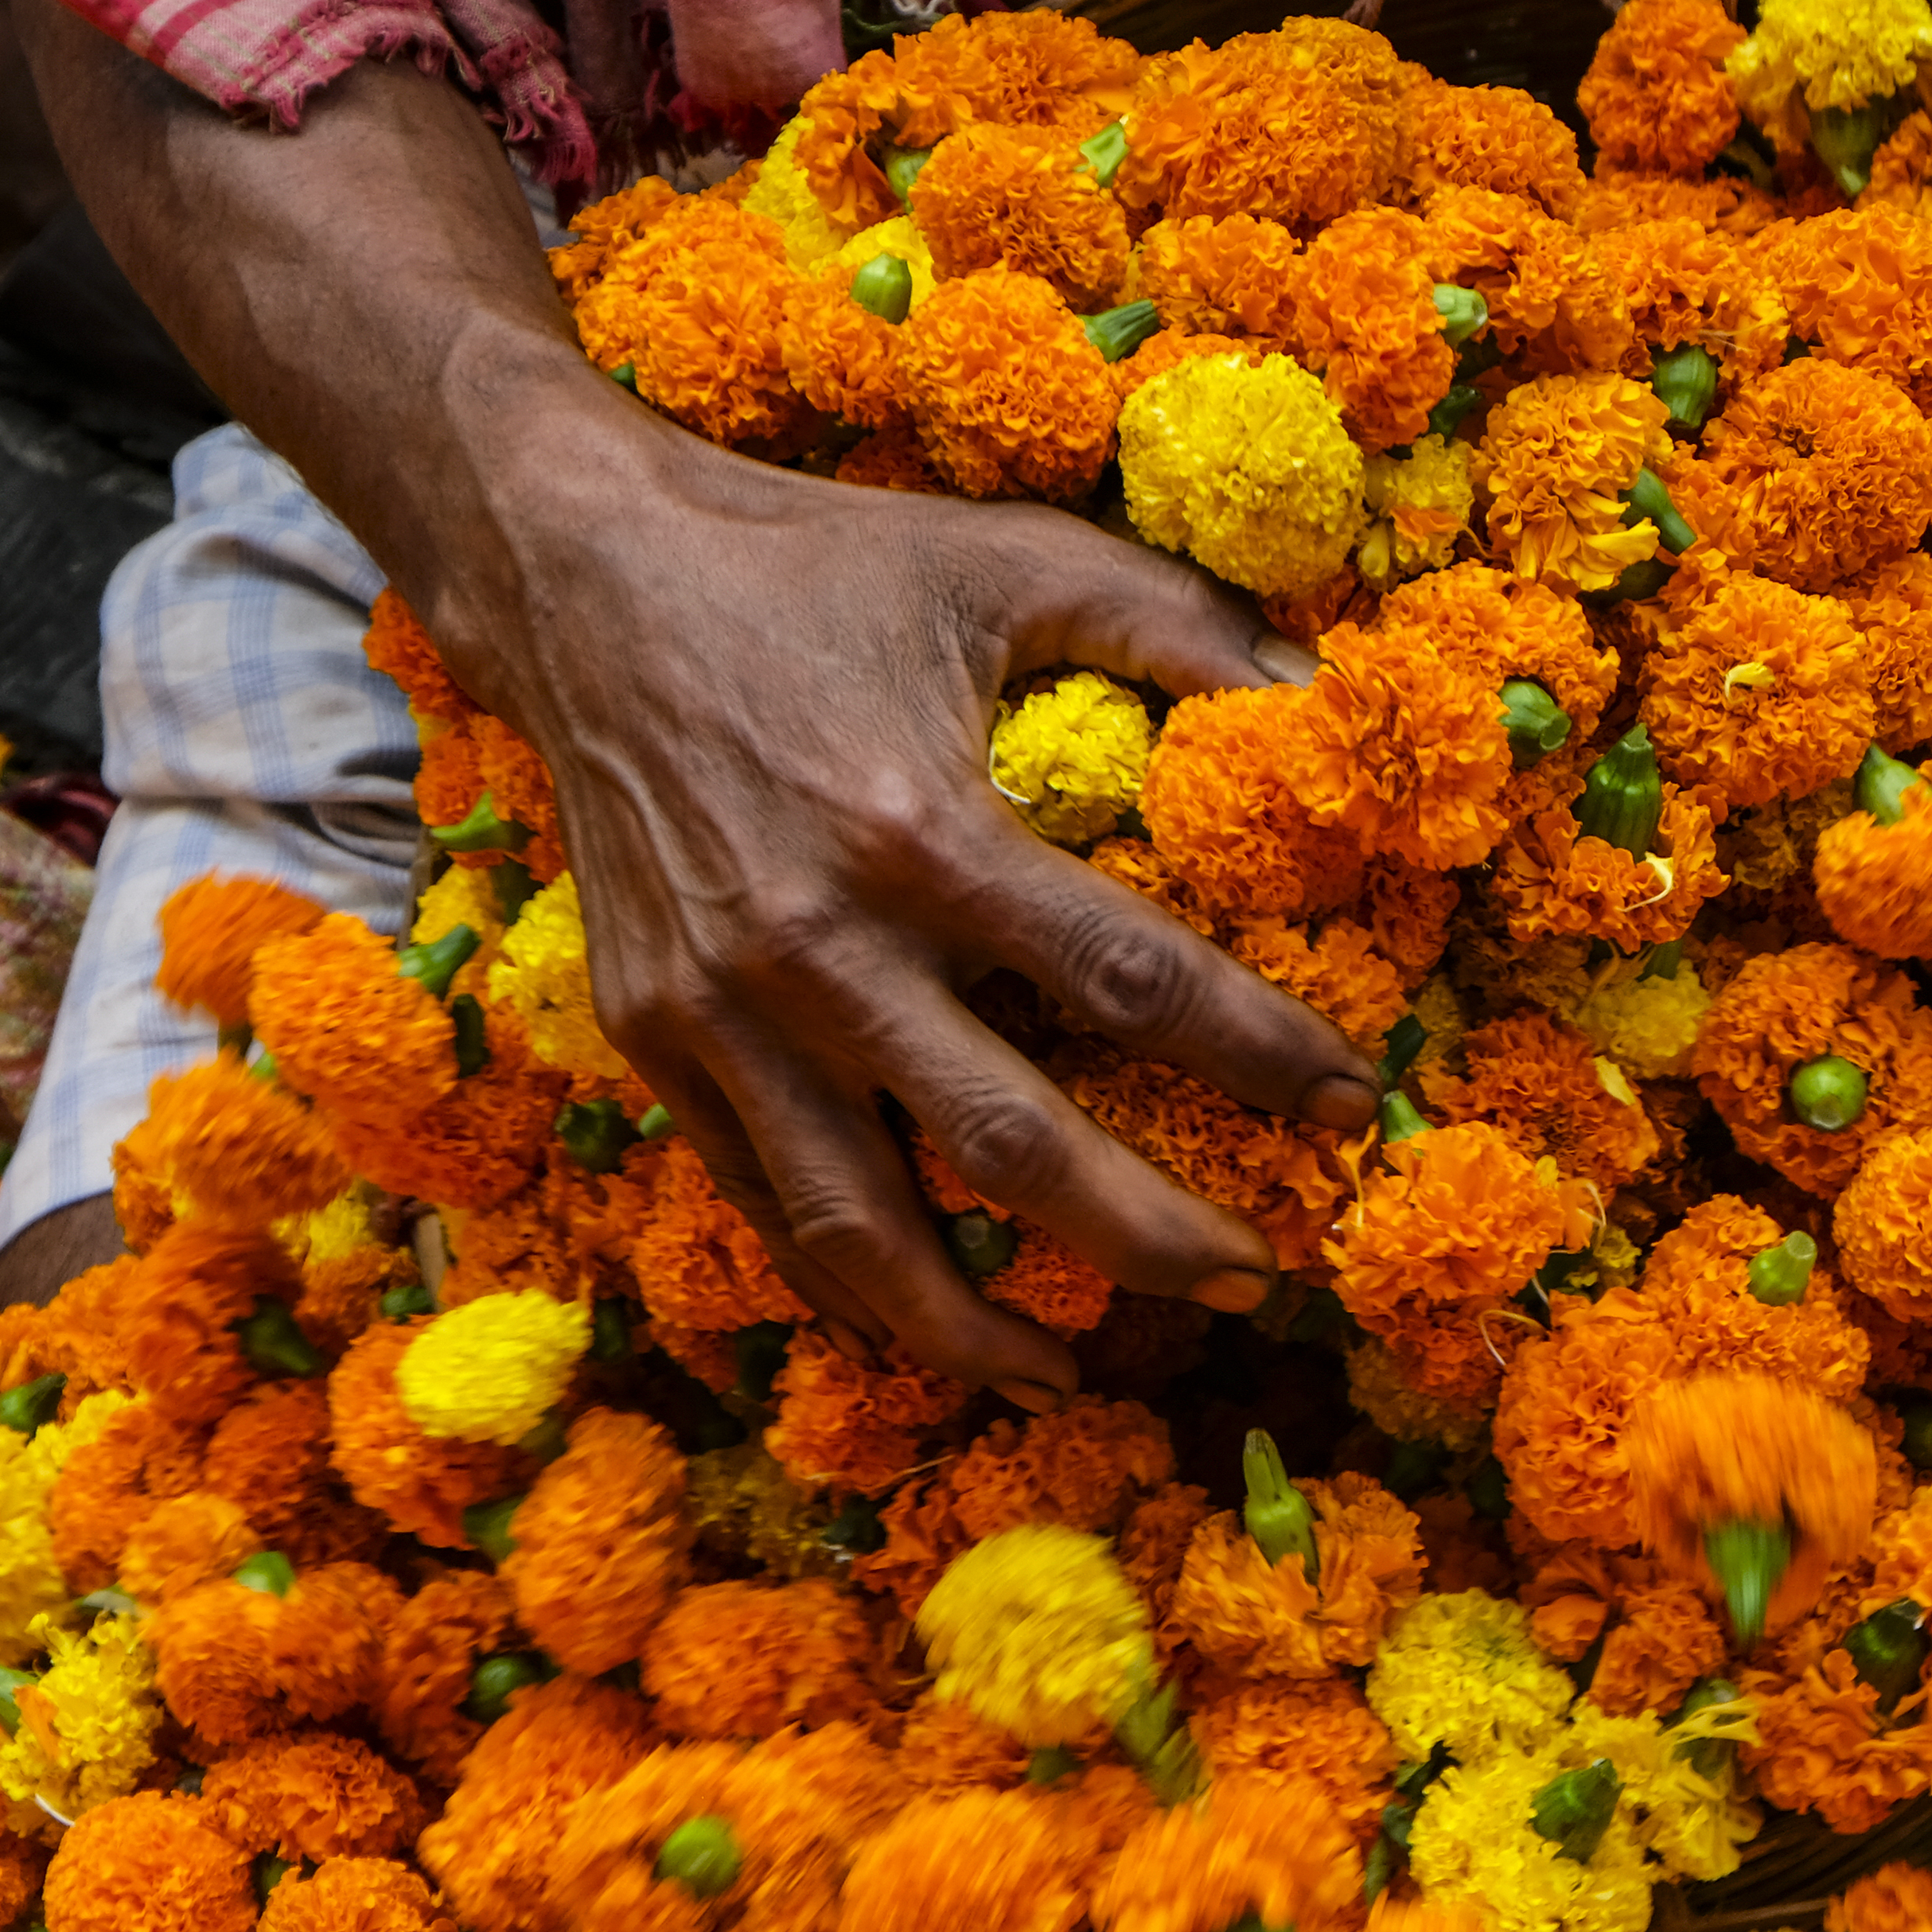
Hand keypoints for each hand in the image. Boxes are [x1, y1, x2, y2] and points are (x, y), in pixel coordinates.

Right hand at [429, 385, 1380, 1402]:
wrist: (582, 580)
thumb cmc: (820, 567)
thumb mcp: (1009, 558)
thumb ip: (1175, 624)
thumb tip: (1324, 701)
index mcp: (920, 829)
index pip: (1130, 984)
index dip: (1260, 1057)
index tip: (1348, 1108)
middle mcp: (816, 946)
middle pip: (1013, 1149)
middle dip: (1153, 1237)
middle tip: (1258, 1281)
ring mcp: (720, 1012)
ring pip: (863, 1228)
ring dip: (979, 1325)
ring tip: (1074, 1374)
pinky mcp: (655, 1040)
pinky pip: (764, 1203)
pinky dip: (851, 1284)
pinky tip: (930, 1317)